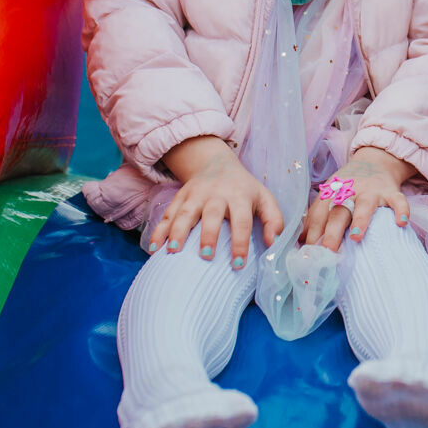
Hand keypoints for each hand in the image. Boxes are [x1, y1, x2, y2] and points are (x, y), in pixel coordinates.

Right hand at [149, 138, 283, 265]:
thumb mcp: (265, 198)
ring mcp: (195, 195)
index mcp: (240, 196)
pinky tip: (154, 248)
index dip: (240, 242)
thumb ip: (274, 220)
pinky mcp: (179, 197)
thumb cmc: (244, 189)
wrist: (217, 163)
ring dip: (177, 232)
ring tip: (173, 252)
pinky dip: (159, 230)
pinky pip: (167, 214)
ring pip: (185, 213)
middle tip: (206, 256)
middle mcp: (216, 194)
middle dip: (208, 235)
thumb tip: (272, 243)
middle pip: (211, 214)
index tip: (237, 264)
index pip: (241, 220)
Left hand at [302, 147, 414, 251]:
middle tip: (327, 251)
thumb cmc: (348, 186)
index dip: (313, 232)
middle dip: (332, 231)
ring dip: (360, 220)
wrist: (375, 161)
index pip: (319, 214)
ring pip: (365, 205)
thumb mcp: (329, 195)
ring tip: (356, 237)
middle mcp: (350, 192)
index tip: (310, 254)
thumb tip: (301, 243)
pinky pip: (398, 201)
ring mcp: (371, 192)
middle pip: (339, 211)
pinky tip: (401, 223)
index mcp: (331, 194)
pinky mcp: (391, 192)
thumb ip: (316, 217)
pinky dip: (401, 210)